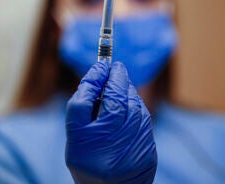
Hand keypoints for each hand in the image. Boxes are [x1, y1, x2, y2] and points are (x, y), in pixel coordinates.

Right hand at [65, 61, 156, 183]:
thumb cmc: (85, 161)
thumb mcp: (74, 132)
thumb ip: (81, 101)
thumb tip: (98, 73)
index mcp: (108, 131)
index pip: (114, 93)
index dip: (112, 76)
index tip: (107, 63)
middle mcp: (129, 138)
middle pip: (127, 98)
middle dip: (119, 84)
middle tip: (112, 74)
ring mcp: (142, 146)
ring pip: (138, 108)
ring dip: (127, 97)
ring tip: (115, 97)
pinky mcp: (150, 153)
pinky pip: (144, 122)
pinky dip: (135, 112)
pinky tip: (125, 115)